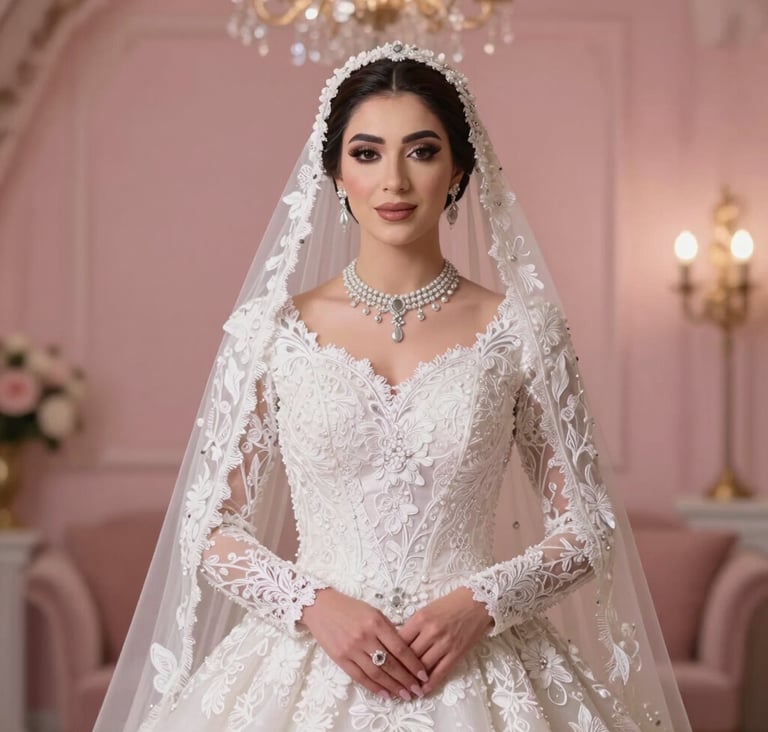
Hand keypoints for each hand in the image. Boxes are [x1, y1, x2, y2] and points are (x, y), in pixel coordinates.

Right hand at [299, 587, 428, 700]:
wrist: (321, 607)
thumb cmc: (350, 608)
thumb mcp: (373, 611)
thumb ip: (387, 629)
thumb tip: (404, 650)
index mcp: (376, 622)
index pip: (400, 648)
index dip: (413, 664)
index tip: (423, 674)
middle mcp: (365, 637)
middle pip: (390, 664)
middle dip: (406, 680)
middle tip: (418, 690)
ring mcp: (351, 649)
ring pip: (376, 674)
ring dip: (393, 687)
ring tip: (405, 695)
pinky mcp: (340, 659)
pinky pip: (360, 677)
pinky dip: (374, 688)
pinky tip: (385, 694)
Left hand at [398, 587, 491, 694]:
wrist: (477, 602)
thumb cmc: (450, 604)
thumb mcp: (426, 610)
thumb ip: (413, 626)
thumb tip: (398, 645)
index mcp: (420, 618)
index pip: (399, 641)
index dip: (390, 655)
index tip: (385, 664)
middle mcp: (431, 632)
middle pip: (409, 656)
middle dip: (399, 670)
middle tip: (391, 680)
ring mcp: (444, 644)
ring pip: (423, 667)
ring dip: (412, 680)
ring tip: (404, 688)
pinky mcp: (456, 653)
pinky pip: (440, 672)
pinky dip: (430, 684)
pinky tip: (422, 690)